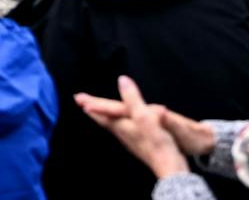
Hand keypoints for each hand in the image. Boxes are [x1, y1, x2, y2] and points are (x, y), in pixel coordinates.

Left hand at [74, 76, 209, 179]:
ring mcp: (131, 140)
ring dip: (103, 116)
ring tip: (96, 112)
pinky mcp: (141, 145)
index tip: (78, 97)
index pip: (104, 111)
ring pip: (113, 125)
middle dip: (94, 109)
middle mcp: (123, 133)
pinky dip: (117, 124)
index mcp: (122, 124)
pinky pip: (123, 131)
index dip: (93, 103)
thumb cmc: (157, 143)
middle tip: (81, 102)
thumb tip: (122, 80)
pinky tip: (122, 126)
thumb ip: (132, 99)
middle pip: (105, 119)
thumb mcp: (144, 116)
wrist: (170, 169)